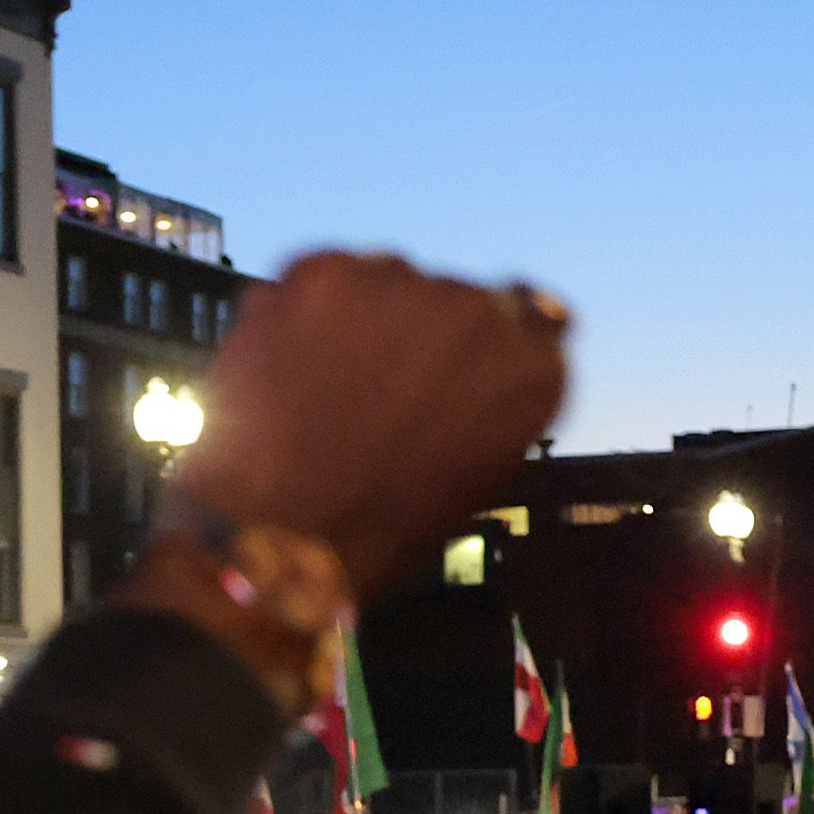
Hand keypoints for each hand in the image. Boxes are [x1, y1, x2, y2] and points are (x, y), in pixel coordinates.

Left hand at [165, 250, 573, 605]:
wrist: (281, 539)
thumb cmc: (380, 523)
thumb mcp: (476, 465)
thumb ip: (494, 394)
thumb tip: (494, 343)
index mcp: (531, 367)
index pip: (525, 313)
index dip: (472, 345)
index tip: (440, 372)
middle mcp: (479, 313)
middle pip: (450, 296)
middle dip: (412, 334)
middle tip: (367, 395)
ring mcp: (401, 284)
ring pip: (385, 280)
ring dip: (361, 318)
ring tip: (324, 391)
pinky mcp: (324, 274)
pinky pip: (321, 279)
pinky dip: (303, 314)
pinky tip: (290, 371)